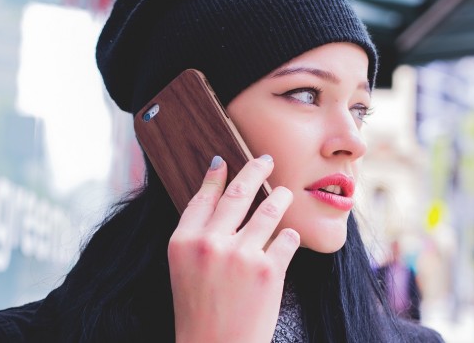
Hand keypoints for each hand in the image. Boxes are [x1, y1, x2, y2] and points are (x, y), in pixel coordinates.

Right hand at [168, 155, 299, 342]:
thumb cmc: (200, 313)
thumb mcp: (184, 270)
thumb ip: (197, 237)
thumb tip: (217, 199)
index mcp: (184, 242)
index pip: (203, 197)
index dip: (215, 176)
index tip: (224, 161)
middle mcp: (210, 243)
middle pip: (238, 193)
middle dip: (255, 171)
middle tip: (265, 160)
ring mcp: (241, 255)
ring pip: (269, 210)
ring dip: (280, 198)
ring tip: (285, 194)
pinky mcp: (268, 270)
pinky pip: (287, 238)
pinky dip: (289, 237)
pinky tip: (288, 238)